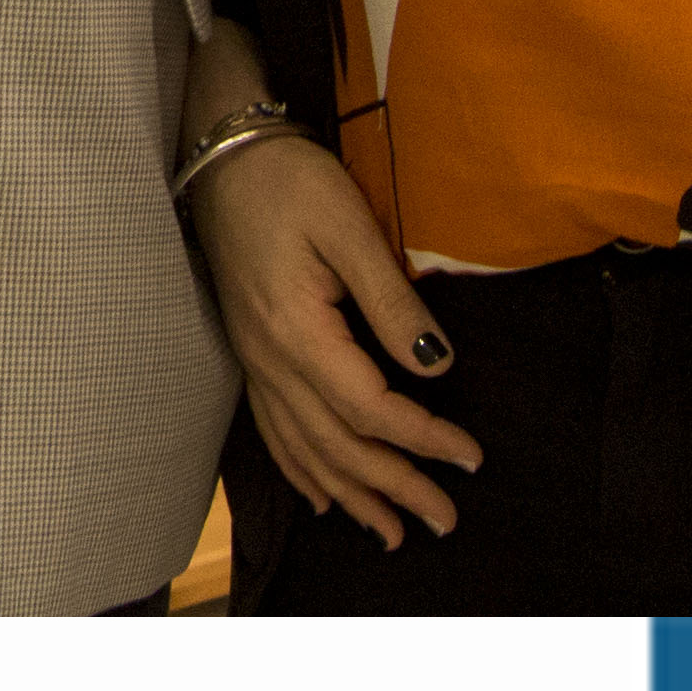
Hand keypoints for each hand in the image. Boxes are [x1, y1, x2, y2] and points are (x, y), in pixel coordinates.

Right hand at [186, 132, 482, 552]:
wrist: (221, 158)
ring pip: (303, 449)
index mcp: (297, 332)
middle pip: (337, 445)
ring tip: (391, 532)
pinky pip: (274, 431)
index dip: (423, 439)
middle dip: (393, 488)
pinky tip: (322, 497)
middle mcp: (270, 359)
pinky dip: (302, 471)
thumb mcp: (350, 228)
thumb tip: (437, 365)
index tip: (471, 457)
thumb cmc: (288, 182)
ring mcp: (254, 361)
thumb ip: (392, 302)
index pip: (370, 409)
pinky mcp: (250, 353)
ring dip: (350, 496)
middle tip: (444, 520)